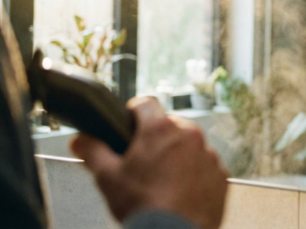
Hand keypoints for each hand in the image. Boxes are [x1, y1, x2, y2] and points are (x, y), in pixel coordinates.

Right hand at [70, 97, 228, 228]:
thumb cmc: (144, 205)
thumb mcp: (108, 177)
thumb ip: (92, 152)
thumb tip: (80, 140)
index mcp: (161, 129)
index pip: (146, 103)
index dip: (134, 112)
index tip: (129, 122)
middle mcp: (189, 135)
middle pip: (170, 125)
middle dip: (157, 138)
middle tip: (143, 160)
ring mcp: (209, 154)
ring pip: (190, 146)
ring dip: (178, 156)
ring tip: (163, 179)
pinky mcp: (221, 174)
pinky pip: (206, 166)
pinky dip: (195, 174)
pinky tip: (181, 190)